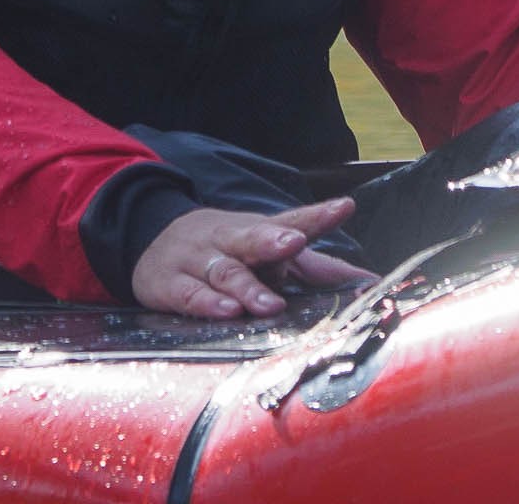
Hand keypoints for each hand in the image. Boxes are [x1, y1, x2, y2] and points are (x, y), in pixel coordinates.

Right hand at [130, 197, 375, 318]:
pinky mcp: (171, 283)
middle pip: (252, 237)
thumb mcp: (267, 250)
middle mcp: (229, 239)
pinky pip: (189, 294)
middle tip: (294, 244)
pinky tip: (224, 312)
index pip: (291, 220)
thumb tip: (369, 281)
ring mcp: (198, 259)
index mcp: (257, 229)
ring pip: (224, 270)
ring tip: (269, 304)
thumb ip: (318, 268)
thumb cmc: (226, 248)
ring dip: (247, 287)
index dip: (317, 215)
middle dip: (273, 240)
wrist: (150, 238)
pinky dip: (206, 303)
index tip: (344, 207)